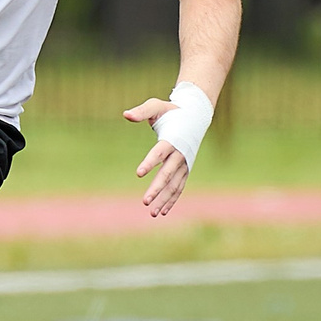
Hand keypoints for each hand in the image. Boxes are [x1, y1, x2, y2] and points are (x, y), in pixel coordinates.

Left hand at [122, 97, 195, 216]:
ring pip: (174, 185)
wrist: (195, 116)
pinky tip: (162, 211)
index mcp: (171, 139)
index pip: (159, 153)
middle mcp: (180, 154)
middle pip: (167, 174)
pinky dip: (172, 199)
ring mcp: (184, 163)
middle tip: (144, 201)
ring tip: (152, 213)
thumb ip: (141, 112)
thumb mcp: (156, 106)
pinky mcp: (185, 169)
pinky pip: (179, 187)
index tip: (139, 173)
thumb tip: (126, 115)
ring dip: (164, 199)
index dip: (149, 162)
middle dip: (157, 188)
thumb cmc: (171, 111)